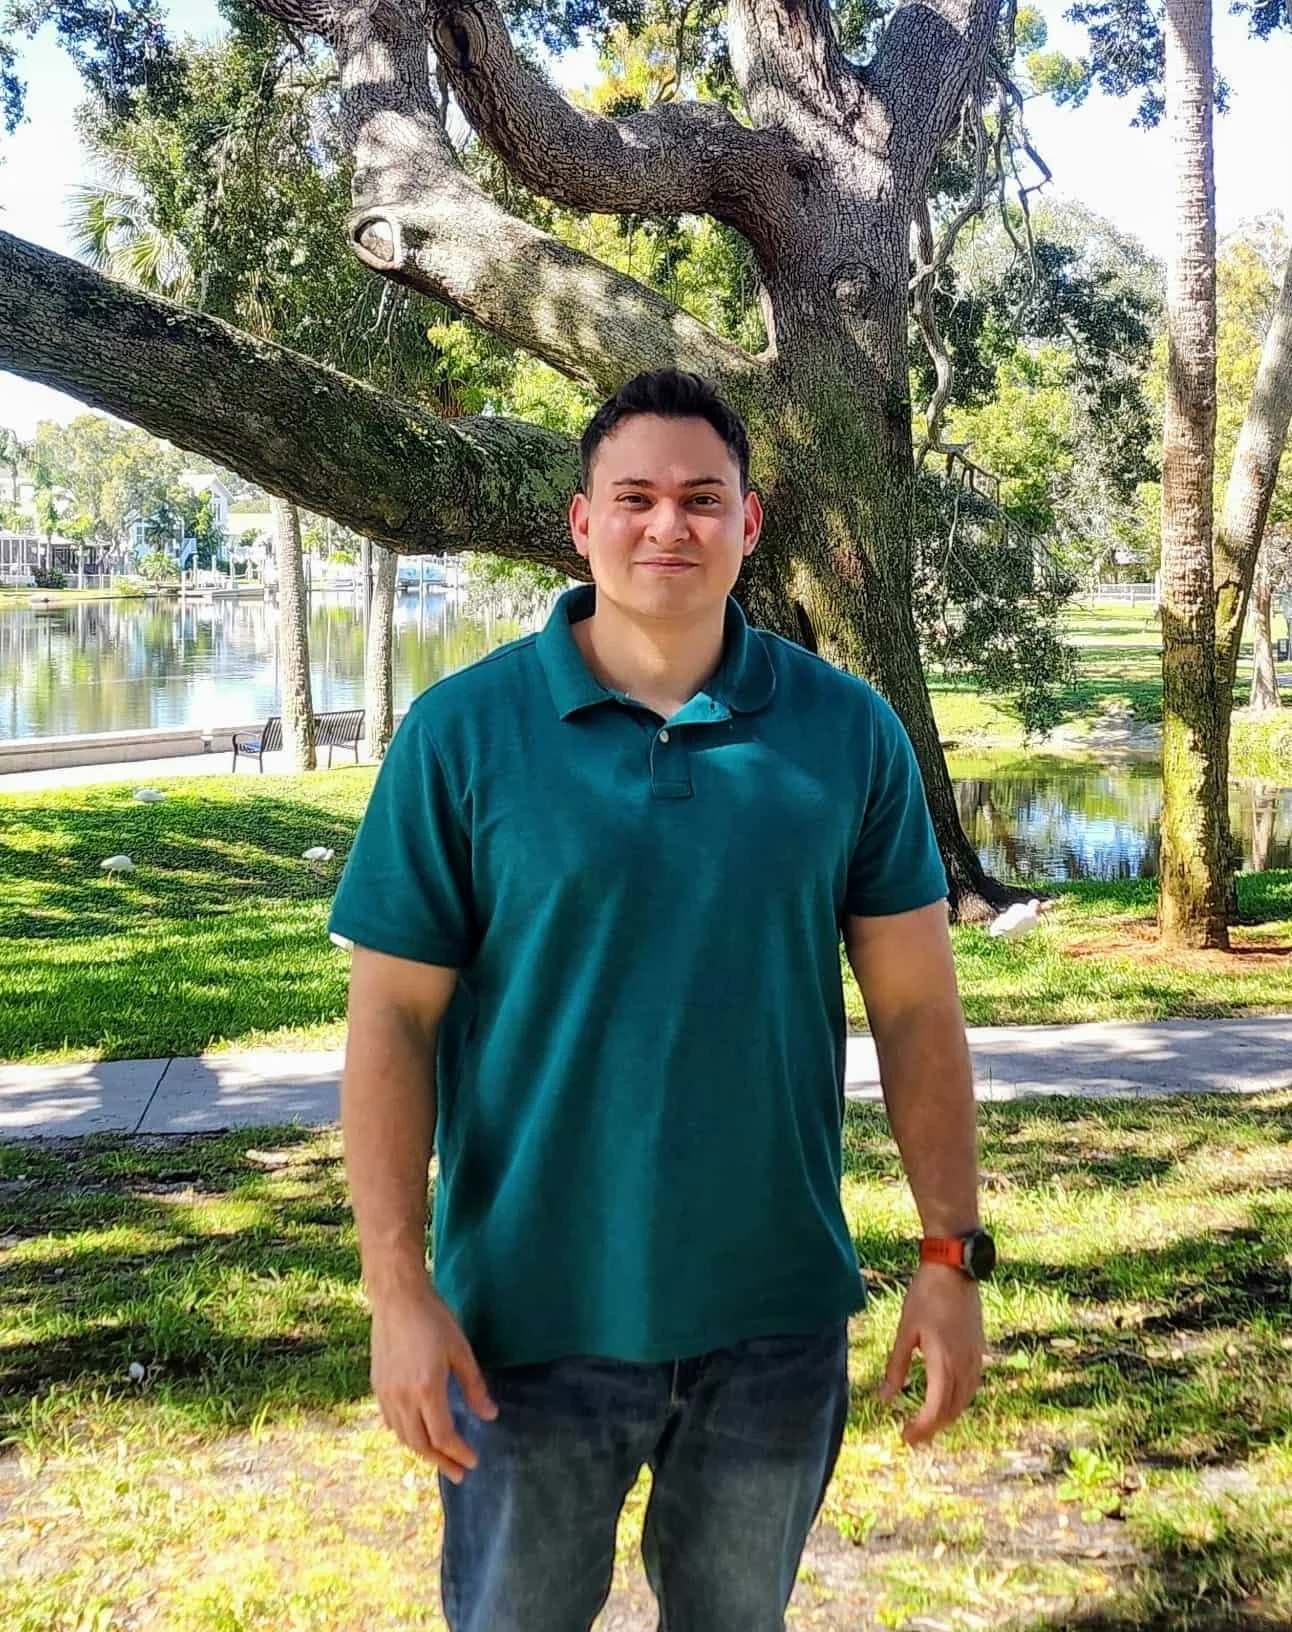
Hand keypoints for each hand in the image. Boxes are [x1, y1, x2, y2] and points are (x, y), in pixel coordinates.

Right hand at [370, 1280, 498, 1482]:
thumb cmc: (434, 1319)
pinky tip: (417, 1435)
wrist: (397, 1297)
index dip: (459, 1452)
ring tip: (440, 1459)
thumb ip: (474, 1387)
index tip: (473, 1461)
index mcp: (427, 1389)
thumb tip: (490, 1416)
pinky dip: (406, 1435)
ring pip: (404, 1437)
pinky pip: (391, 1422)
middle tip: (459, 1473)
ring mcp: (386, 1394)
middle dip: (442, 1462)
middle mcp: (403, 1398)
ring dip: (423, 1452)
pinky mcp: (377, 1386)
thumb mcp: (461, 1350)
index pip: (444, 1435)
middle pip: (421, 1444)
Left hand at [878, 1262, 983, 1444]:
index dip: (921, 1429)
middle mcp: (964, 1365)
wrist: (954, 1268)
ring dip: (947, 1416)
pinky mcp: (979, 1348)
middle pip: (952, 1411)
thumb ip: (896, 1366)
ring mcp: (975, 1357)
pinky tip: (948, 1398)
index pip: (935, 1410)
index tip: (905, 1437)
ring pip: (965, 1400)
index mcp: (944, 1362)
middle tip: (913, 1435)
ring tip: (927, 1422)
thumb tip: (885, 1399)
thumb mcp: (905, 1330)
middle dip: (933, 1427)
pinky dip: (959, 1400)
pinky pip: (972, 1385)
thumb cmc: (926, 1295)